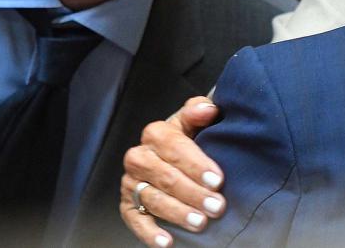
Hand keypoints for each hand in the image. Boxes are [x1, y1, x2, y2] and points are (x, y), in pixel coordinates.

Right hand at [120, 96, 226, 246]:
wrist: (171, 161)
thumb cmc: (187, 142)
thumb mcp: (193, 123)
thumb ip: (199, 111)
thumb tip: (209, 109)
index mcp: (155, 133)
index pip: (174, 147)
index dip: (196, 164)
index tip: (217, 179)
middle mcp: (139, 157)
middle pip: (165, 176)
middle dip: (192, 193)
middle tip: (217, 206)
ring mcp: (131, 182)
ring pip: (153, 199)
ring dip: (177, 213)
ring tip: (200, 223)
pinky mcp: (126, 205)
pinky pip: (135, 220)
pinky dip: (149, 233)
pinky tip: (167, 242)